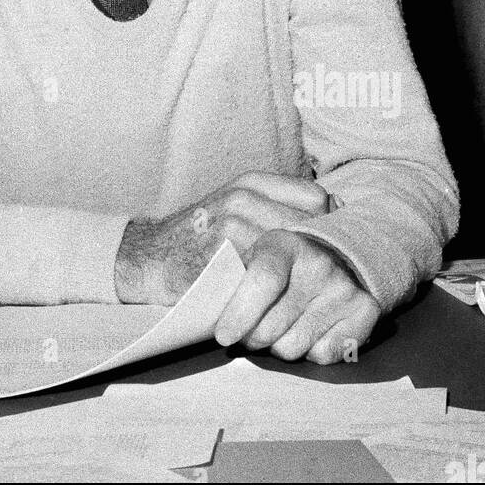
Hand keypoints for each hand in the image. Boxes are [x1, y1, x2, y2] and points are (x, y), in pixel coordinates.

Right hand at [114, 172, 330, 304]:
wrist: (149, 259)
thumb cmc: (201, 239)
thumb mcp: (237, 207)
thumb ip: (277, 206)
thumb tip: (335, 216)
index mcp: (251, 182)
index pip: (316, 196)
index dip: (330, 223)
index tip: (331, 248)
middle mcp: (243, 196)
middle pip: (310, 224)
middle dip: (324, 253)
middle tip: (329, 278)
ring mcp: (232, 224)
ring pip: (294, 250)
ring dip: (306, 275)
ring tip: (310, 294)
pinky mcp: (223, 255)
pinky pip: (268, 275)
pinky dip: (281, 291)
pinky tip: (283, 302)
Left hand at [213, 229, 380, 363]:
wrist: (337, 256)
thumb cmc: (281, 265)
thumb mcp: (255, 257)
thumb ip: (233, 280)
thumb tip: (208, 312)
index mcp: (284, 243)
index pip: (263, 279)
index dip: (240, 312)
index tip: (223, 336)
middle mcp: (319, 263)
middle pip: (271, 326)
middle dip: (252, 337)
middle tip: (249, 331)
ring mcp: (344, 288)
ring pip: (293, 347)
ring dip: (278, 346)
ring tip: (281, 327)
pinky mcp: (365, 312)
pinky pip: (322, 355)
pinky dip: (310, 352)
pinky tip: (309, 330)